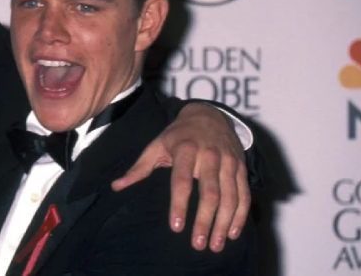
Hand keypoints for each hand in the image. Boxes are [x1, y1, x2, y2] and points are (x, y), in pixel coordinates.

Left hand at [111, 103, 248, 252]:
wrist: (208, 115)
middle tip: (197, 245)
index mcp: (185, 149)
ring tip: (215, 245)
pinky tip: (233, 232)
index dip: (179, 205)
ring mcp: (228, 161)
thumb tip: (116, 186)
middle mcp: (209, 155)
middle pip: (209, 193)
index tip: (175, 227)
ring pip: (230, 197)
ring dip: (224, 223)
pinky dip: (241, 214)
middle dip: (204, 221)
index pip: (181, 181)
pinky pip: (244, 193)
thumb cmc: (177, 135)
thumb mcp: (156, 146)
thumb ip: (138, 168)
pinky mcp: (241, 167)